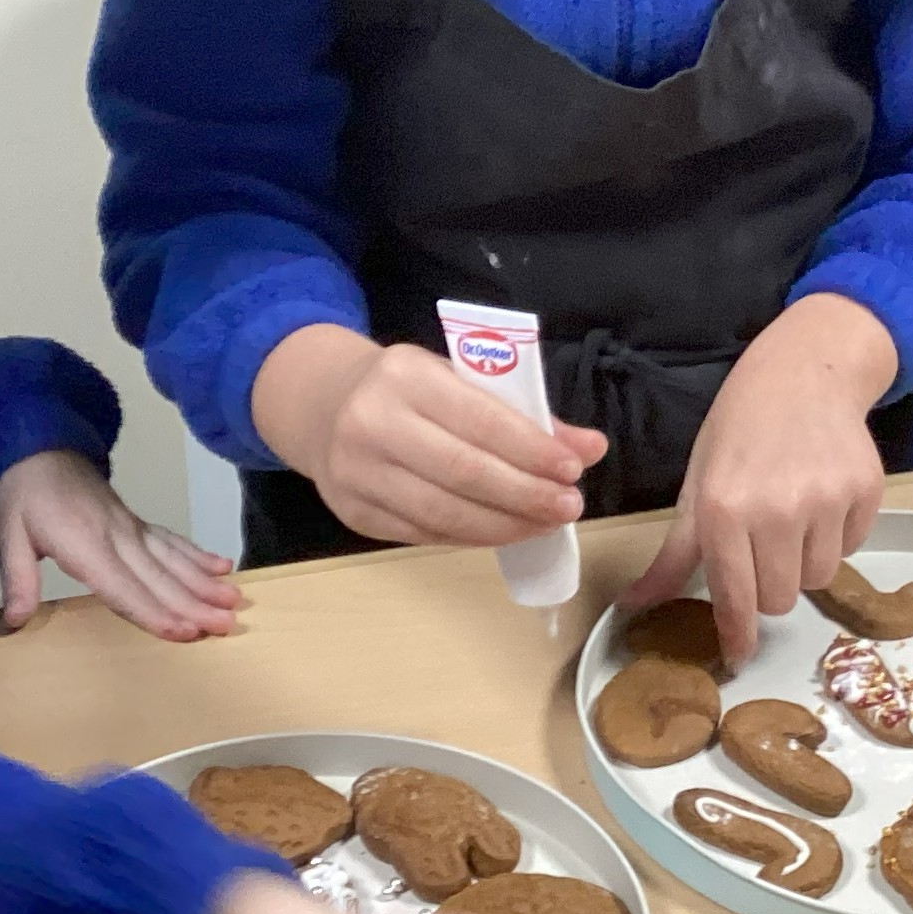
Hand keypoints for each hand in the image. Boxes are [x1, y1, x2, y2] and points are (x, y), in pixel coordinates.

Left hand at [0, 449, 240, 640]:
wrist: (36, 447)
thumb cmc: (21, 494)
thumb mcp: (6, 534)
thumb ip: (16, 579)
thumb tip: (14, 623)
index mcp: (85, 544)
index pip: (123, 587)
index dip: (153, 612)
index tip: (185, 631)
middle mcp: (117, 537)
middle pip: (159, 577)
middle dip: (194, 604)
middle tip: (227, 624)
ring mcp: (131, 527)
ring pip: (174, 558)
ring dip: (204, 582)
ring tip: (234, 601)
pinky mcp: (135, 521)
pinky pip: (171, 540)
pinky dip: (197, 554)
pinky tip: (221, 566)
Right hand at [251, 325, 605, 548]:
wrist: (322, 405)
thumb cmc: (405, 388)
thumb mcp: (457, 379)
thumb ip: (521, 412)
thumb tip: (590, 447)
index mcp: (404, 376)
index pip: (479, 420)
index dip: (530, 451)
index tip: (573, 469)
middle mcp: (372, 423)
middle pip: (463, 473)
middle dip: (526, 495)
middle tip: (568, 506)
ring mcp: (357, 473)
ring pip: (443, 513)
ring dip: (504, 525)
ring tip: (544, 524)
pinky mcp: (353, 513)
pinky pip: (424, 534)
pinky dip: (472, 537)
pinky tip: (503, 531)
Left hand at [616, 294, 896, 668]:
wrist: (803, 374)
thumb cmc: (739, 432)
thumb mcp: (697, 486)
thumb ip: (675, 555)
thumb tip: (634, 606)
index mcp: (724, 510)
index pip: (737, 597)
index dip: (738, 635)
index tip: (739, 656)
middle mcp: (778, 511)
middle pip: (780, 599)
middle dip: (768, 585)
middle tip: (762, 547)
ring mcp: (827, 502)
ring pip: (818, 579)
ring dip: (803, 562)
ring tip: (792, 516)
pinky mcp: (866, 494)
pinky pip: (851, 548)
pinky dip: (835, 536)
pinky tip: (820, 497)